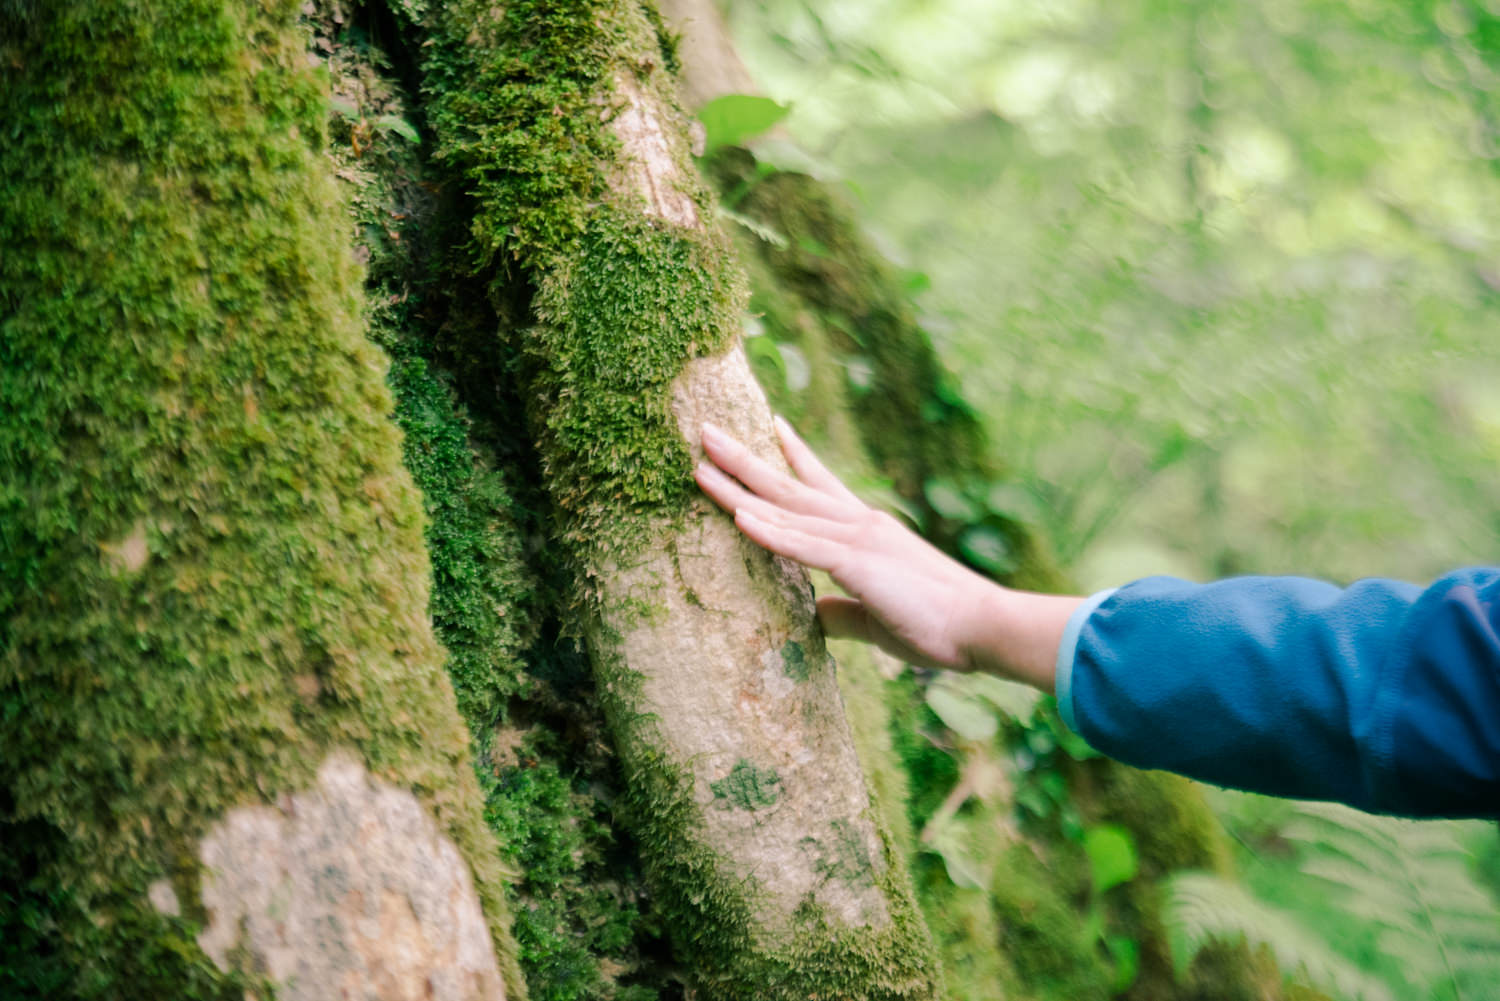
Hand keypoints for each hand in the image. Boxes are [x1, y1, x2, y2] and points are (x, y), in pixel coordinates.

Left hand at [694, 418, 1077, 689]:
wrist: (983, 625)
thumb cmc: (940, 625)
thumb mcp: (878, 617)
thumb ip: (843, 611)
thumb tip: (815, 615)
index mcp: (867, 532)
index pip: (822, 484)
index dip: (795, 453)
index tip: (773, 424)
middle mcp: (858, 524)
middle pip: (788, 485)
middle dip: (743, 459)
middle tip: (706, 431)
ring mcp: (858, 539)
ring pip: (785, 507)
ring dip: (739, 486)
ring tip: (700, 461)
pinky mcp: (859, 563)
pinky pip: (803, 546)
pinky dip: (770, 531)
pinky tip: (738, 516)